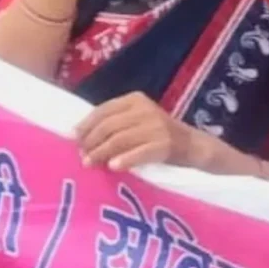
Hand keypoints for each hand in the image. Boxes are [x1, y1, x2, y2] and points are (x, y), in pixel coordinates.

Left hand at [75, 92, 203, 169]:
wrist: (193, 145)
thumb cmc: (157, 135)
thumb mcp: (136, 120)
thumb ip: (114, 123)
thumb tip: (79, 135)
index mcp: (134, 100)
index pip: (103, 110)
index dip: (87, 125)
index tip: (75, 139)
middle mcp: (144, 109)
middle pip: (109, 125)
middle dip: (91, 141)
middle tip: (81, 156)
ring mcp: (156, 126)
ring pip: (120, 139)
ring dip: (102, 153)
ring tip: (90, 163)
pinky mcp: (165, 144)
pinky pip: (140, 152)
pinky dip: (125, 159)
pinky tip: (113, 167)